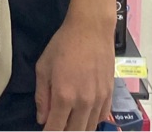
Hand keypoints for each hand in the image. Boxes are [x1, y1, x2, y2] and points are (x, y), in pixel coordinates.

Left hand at [35, 13, 114, 130]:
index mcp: (63, 95)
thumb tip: (42, 118)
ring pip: (89, 128)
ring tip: (68, 122)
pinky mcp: (109, 95)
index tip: (44, 130)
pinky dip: (92, 121)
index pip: (55, 128)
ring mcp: (99, 99)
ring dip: (78, 128)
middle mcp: (83, 102)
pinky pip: (102, 118)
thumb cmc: (64, 44)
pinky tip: (84, 115)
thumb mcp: (43, 67)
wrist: (91, 29)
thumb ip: (42, 96)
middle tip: (56, 125)